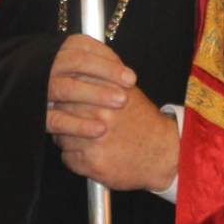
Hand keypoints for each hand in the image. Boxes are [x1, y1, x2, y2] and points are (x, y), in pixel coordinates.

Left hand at [45, 34, 179, 191]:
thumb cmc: (142, 121)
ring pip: (59, 135)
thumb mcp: (128, 90)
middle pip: (60, 108)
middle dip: (62, 113)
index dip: (65, 92)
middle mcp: (100, 113)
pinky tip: (89, 153)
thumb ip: (103, 76)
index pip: (70, 85)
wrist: (163, 154)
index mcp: (108, 92)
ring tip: (84, 138)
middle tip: (71, 117)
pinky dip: (74, 157)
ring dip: (66, 137)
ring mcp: (95, 140)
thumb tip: (77, 60)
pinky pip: (66, 157)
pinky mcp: (92, 163)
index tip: (66, 97)